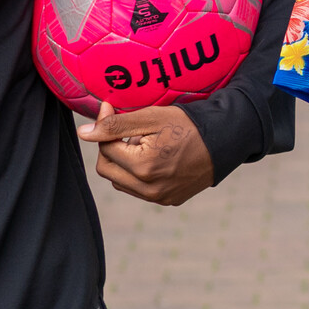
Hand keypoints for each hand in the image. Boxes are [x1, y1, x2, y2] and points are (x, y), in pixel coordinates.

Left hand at [78, 102, 213, 206]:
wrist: (225, 141)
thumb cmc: (189, 125)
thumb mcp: (151, 117)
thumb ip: (115, 125)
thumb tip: (83, 133)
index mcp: (143, 167)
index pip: (106, 148)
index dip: (104, 126)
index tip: (110, 108)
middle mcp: (149, 189)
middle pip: (107, 169)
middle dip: (111, 147)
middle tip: (128, 129)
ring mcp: (159, 198)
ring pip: (120, 182)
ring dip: (123, 162)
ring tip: (143, 143)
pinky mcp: (168, 200)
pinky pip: (139, 189)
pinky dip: (138, 174)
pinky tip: (154, 157)